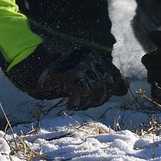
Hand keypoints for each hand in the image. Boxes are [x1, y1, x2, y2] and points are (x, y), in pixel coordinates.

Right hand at [8, 46, 127, 108]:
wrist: (33, 72)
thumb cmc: (61, 77)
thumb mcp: (86, 78)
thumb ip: (106, 81)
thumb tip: (127, 85)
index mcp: (94, 56)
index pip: (114, 76)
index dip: (110, 91)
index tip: (95, 98)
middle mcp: (88, 57)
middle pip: (107, 85)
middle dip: (99, 99)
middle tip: (84, 103)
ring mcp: (78, 64)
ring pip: (96, 90)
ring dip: (87, 104)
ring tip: (76, 104)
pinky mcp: (67, 73)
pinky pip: (83, 93)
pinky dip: (78, 103)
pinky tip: (70, 104)